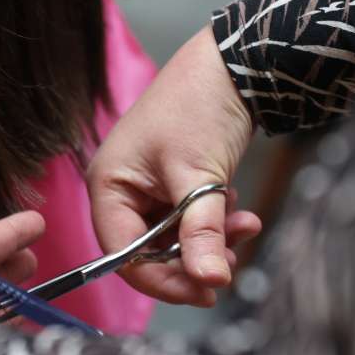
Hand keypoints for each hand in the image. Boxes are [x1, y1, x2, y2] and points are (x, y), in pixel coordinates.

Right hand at [88, 26, 261, 306]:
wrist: (234, 62)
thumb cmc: (200, 108)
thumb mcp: (199, 176)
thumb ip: (201, 232)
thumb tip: (210, 283)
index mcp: (108, 185)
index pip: (124, 255)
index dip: (164, 279)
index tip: (205, 292)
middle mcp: (122, 189)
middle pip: (150, 250)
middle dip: (193, 257)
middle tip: (231, 263)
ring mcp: (148, 185)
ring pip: (175, 237)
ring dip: (211, 239)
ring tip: (245, 226)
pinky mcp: (175, 181)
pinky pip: (190, 218)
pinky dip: (215, 221)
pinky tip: (240, 209)